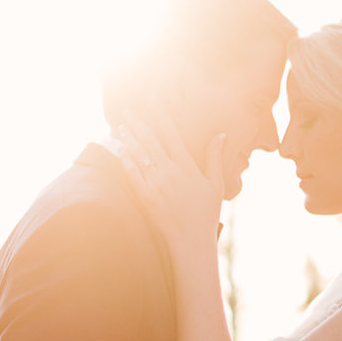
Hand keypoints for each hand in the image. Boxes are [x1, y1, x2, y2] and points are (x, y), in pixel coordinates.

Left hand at [112, 108, 227, 254]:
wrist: (191, 239)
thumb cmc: (206, 212)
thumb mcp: (216, 183)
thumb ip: (215, 157)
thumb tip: (221, 134)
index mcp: (187, 165)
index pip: (171, 133)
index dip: (161, 115)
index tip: (154, 101)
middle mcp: (170, 171)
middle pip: (151, 140)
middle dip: (140, 122)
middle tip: (130, 108)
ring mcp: (156, 183)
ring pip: (139, 154)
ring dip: (130, 137)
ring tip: (121, 124)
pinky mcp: (145, 196)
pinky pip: (133, 173)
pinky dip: (125, 159)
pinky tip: (120, 148)